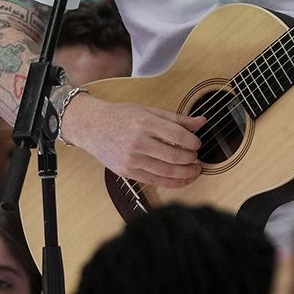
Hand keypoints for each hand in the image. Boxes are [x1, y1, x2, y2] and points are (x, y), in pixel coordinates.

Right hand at [58, 94, 205, 188]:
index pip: (177, 135)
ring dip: (186, 173)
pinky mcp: (127, 172)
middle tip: (197, 158)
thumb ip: (176, 119)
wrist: (92, 126)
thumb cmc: (121, 116)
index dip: (193, 142)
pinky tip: (182, 180)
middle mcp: (138, 142)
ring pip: (166, 171)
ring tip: (194, 170)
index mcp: (145, 123)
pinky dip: (172, 183)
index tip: (197, 143)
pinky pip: (154, 181)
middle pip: (174, 156)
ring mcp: (131, 159)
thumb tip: (202, 122)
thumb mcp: (149, 111)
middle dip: (191, 159)